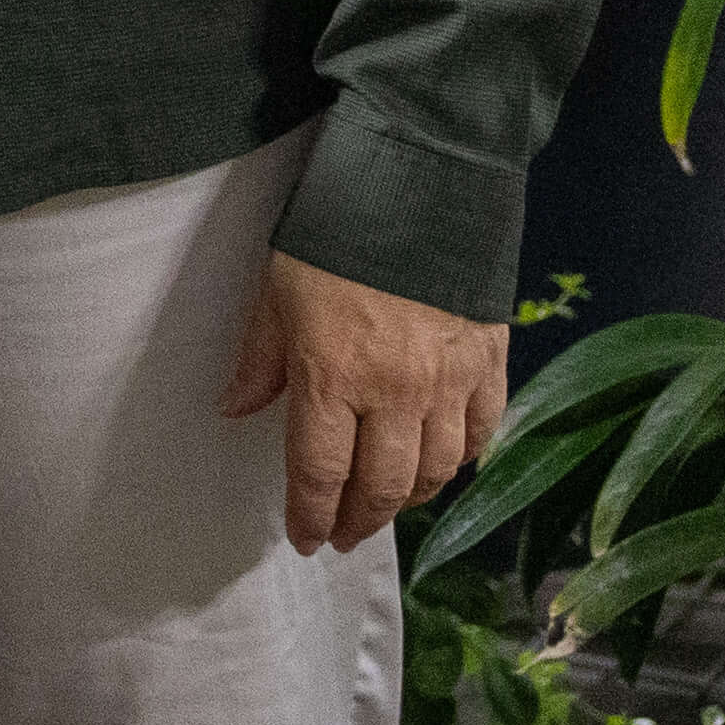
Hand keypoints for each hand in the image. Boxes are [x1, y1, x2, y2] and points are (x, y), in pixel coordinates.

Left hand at [222, 252, 501, 553]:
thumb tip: (234, 410)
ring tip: (386, 504)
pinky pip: (481, 434)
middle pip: (381, 487)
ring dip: (408, 498)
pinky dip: (462, 460)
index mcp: (332, 378)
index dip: (311, 515)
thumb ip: (259, 359)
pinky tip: (443, 464)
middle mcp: (395, 394)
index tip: (306, 539)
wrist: (419, 185)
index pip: (320, 473)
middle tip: (344, 535)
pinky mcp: (490, 364)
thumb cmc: (333, 235)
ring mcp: (449, 383)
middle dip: (359, 521)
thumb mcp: (276, 291)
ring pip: (435, 471)